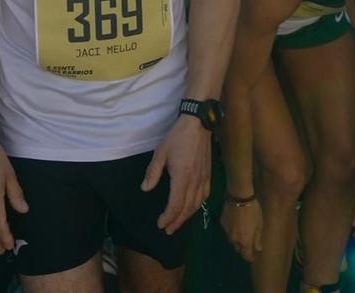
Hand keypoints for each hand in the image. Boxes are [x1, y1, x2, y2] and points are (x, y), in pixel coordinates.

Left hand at [144, 116, 212, 233]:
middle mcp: (195, 182)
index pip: (175, 205)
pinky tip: (193, 208)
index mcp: (182, 178)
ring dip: (187, 216)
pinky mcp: (209, 175)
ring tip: (177, 223)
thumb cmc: (177, 138)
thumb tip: (145, 189)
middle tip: (167, 230)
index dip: (168, 217)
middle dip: (176, 221)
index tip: (160, 224)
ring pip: (197, 204)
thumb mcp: (160, 153)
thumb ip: (153, 172)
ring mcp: (204, 179)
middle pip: (186, 209)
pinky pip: (205, 196)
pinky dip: (198, 206)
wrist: (198, 124)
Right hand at [221, 196, 263, 262]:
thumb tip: (258, 249)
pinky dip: (231, 231)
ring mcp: (226, 231)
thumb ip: (258, 238)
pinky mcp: (222, 223)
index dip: (249, 257)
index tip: (252, 257)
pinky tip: (235, 223)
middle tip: (248, 242)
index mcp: (244, 241)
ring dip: (236, 240)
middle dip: (243, 248)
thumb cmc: (253, 211)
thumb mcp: (259, 224)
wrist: (239, 197)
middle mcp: (234, 239)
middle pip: (238, 249)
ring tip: (241, 232)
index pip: (246, 255)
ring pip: (231, 240)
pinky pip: (227, 231)